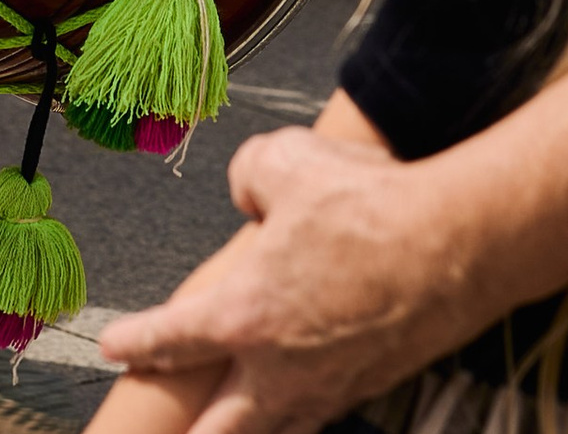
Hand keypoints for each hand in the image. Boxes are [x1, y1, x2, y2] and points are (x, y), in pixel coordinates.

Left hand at [99, 131, 458, 433]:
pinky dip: (301, 415)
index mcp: (243, 315)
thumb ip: (248, 178)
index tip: (113, 348)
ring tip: (228, 428)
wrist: (454, 245)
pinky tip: (301, 403)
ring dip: (245, 431)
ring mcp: (325, 386)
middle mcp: (277, 368)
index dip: (134, 344)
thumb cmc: (369, 205)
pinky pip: (321, 413)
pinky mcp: (368, 385)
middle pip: (215, 431)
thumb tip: (248, 195)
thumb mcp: (283, 160)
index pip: (169, 339)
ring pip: (272, 431)